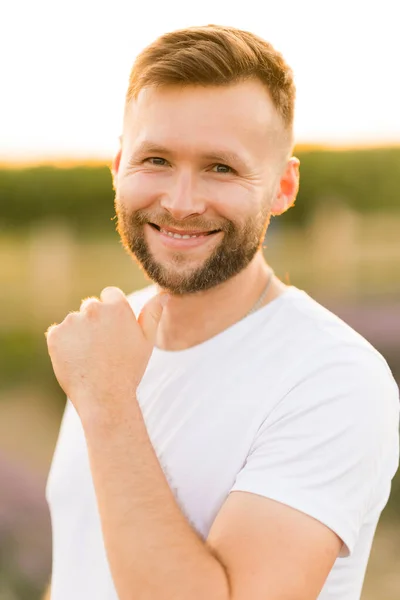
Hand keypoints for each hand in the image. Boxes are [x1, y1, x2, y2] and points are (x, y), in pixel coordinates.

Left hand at [45, 287, 167, 420]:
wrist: (105, 397)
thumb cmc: (129, 369)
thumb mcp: (147, 341)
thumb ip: (153, 314)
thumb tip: (164, 295)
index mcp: (117, 307)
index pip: (110, 294)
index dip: (113, 313)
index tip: (114, 331)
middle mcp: (93, 309)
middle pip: (92, 307)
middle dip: (96, 322)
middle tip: (103, 349)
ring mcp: (72, 321)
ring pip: (75, 321)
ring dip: (79, 333)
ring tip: (90, 357)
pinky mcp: (55, 335)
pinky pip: (59, 334)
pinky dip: (64, 345)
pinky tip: (76, 360)